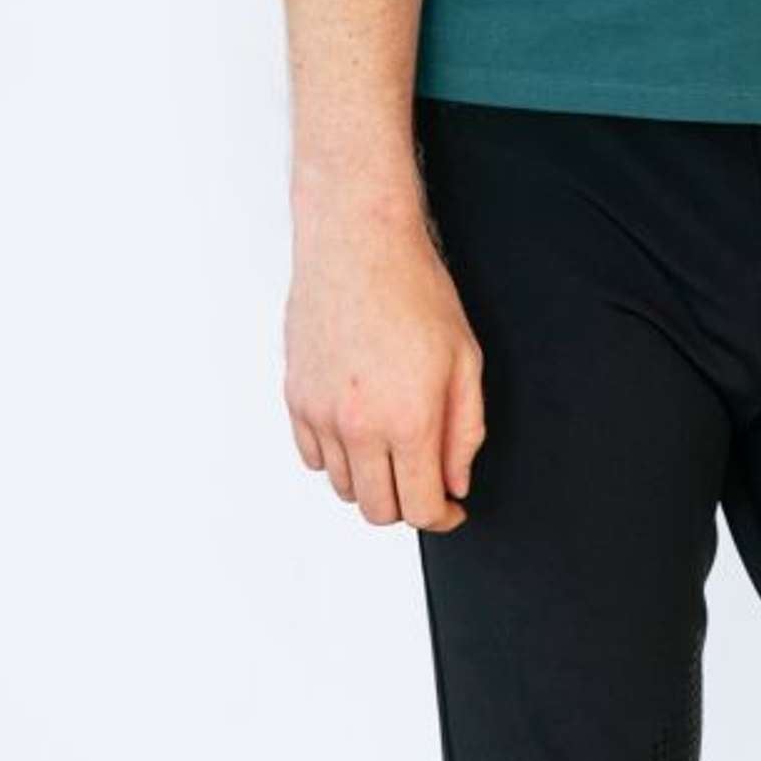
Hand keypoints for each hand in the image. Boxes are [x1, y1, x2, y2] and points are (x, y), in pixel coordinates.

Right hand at [283, 197, 485, 531]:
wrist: (358, 243)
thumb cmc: (415, 289)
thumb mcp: (465, 358)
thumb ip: (465, 430)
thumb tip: (455, 482)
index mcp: (409, 417)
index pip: (419, 507)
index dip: (441, 517)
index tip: (450, 508)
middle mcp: (359, 425)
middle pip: (376, 510)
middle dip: (406, 504)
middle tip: (424, 476)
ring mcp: (320, 414)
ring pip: (342, 487)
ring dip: (371, 481)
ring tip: (393, 442)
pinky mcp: (295, 398)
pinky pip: (313, 458)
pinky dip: (337, 457)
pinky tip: (359, 427)